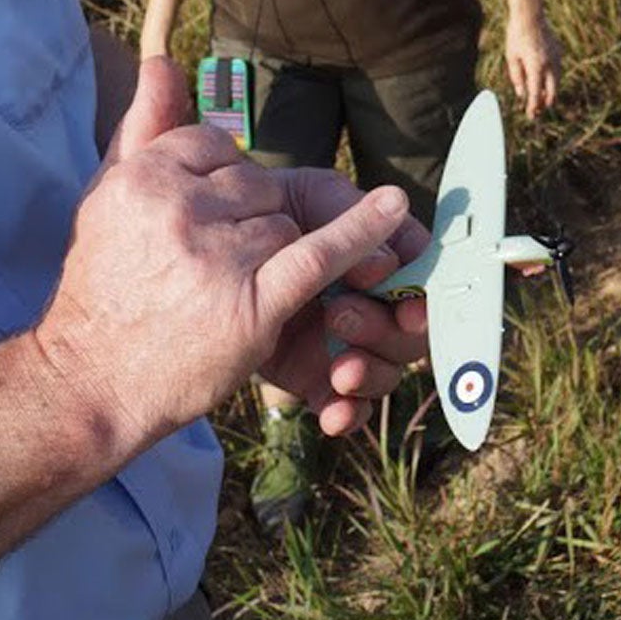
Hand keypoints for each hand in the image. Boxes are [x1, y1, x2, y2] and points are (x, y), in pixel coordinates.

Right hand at [32, 58, 417, 452]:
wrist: (92, 382)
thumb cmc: (101, 288)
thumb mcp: (105, 197)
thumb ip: (142, 125)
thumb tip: (162, 59)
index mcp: (143, 176)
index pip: (214, 148)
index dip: (221, 182)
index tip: (210, 215)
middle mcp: (179, 208)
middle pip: (254, 186)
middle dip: (248, 219)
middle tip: (215, 263)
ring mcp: (217, 255)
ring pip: (283, 225)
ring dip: (271, 256)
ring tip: (225, 293)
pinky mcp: (253, 303)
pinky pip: (317, 254)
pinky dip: (359, 234)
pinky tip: (394, 211)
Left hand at [255, 171, 431, 435]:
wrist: (197, 280)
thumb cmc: (256, 220)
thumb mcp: (300, 205)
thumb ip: (342, 220)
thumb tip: (387, 261)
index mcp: (374, 254)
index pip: (419, 274)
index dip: (423, 293)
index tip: (410, 307)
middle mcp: (368, 299)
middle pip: (409, 328)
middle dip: (385, 329)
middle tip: (342, 316)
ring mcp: (344, 341)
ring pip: (386, 369)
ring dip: (372, 372)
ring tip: (342, 371)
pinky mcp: (317, 377)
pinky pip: (348, 405)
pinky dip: (346, 412)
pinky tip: (332, 414)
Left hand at [504, 6, 561, 117]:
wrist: (530, 15)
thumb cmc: (516, 36)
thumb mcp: (511, 57)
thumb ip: (517, 77)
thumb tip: (522, 94)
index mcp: (536, 67)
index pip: (535, 93)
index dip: (533, 107)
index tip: (531, 116)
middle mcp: (549, 64)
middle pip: (551, 91)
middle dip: (546, 102)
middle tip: (538, 109)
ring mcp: (557, 57)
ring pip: (557, 81)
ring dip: (549, 91)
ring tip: (541, 97)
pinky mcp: (559, 51)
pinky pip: (557, 70)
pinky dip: (551, 78)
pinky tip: (544, 79)